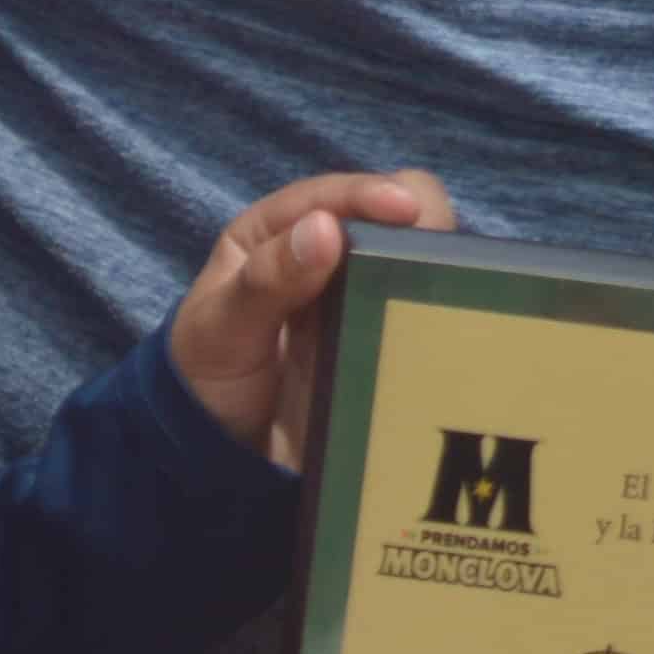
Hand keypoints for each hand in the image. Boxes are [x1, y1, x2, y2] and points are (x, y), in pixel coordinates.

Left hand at [165, 169, 457, 466]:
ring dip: (436, 274)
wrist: (216, 458)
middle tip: (433, 261)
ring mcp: (360, 299)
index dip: (371, 195)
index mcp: (277, 232)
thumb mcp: (221, 329)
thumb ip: (266, 280)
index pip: (330, 198)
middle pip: (392, 218)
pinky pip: (421, 318)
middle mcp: (326, 257)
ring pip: (417, 264)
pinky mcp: (383, 341)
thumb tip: (327, 229)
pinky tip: (447, 332)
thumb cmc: (206, 377)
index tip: (408, 210)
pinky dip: (437, 319)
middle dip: (419, 228)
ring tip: (447, 299)